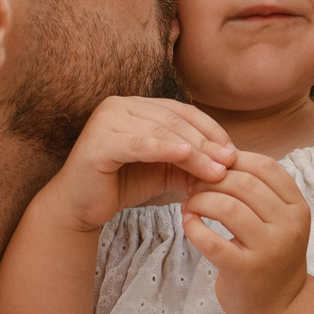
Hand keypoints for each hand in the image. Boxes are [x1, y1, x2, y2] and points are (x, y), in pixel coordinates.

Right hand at [38, 96, 235, 233]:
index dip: (210, 129)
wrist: (80, 207)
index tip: (233, 151)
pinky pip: (139, 143)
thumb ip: (190, 161)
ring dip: (193, 150)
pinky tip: (184, 155)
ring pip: (161, 131)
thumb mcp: (164, 170)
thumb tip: (228, 161)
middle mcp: (119, 105)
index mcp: (135, 106)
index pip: (182, 111)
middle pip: (174, 120)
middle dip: (206, 142)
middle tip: (230, 162)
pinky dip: (163, 148)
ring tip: (216, 170)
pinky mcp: (98, 141)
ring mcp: (106, 120)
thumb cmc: (121, 185)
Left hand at [180, 152, 313, 313]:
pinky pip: (212, 240)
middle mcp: (289, 226)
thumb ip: (258, 191)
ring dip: (200, 200)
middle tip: (192, 184)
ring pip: (227, 207)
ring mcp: (269, 249)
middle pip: (243, 184)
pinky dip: (194, 227)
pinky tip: (188, 222)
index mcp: (298, 208)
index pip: (266, 167)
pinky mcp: (246, 271)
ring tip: (189, 203)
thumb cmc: (270, 256)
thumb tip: (220, 155)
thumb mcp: (278, 220)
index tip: (212, 166)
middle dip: (211, 179)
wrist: (279, 308)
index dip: (234, 159)